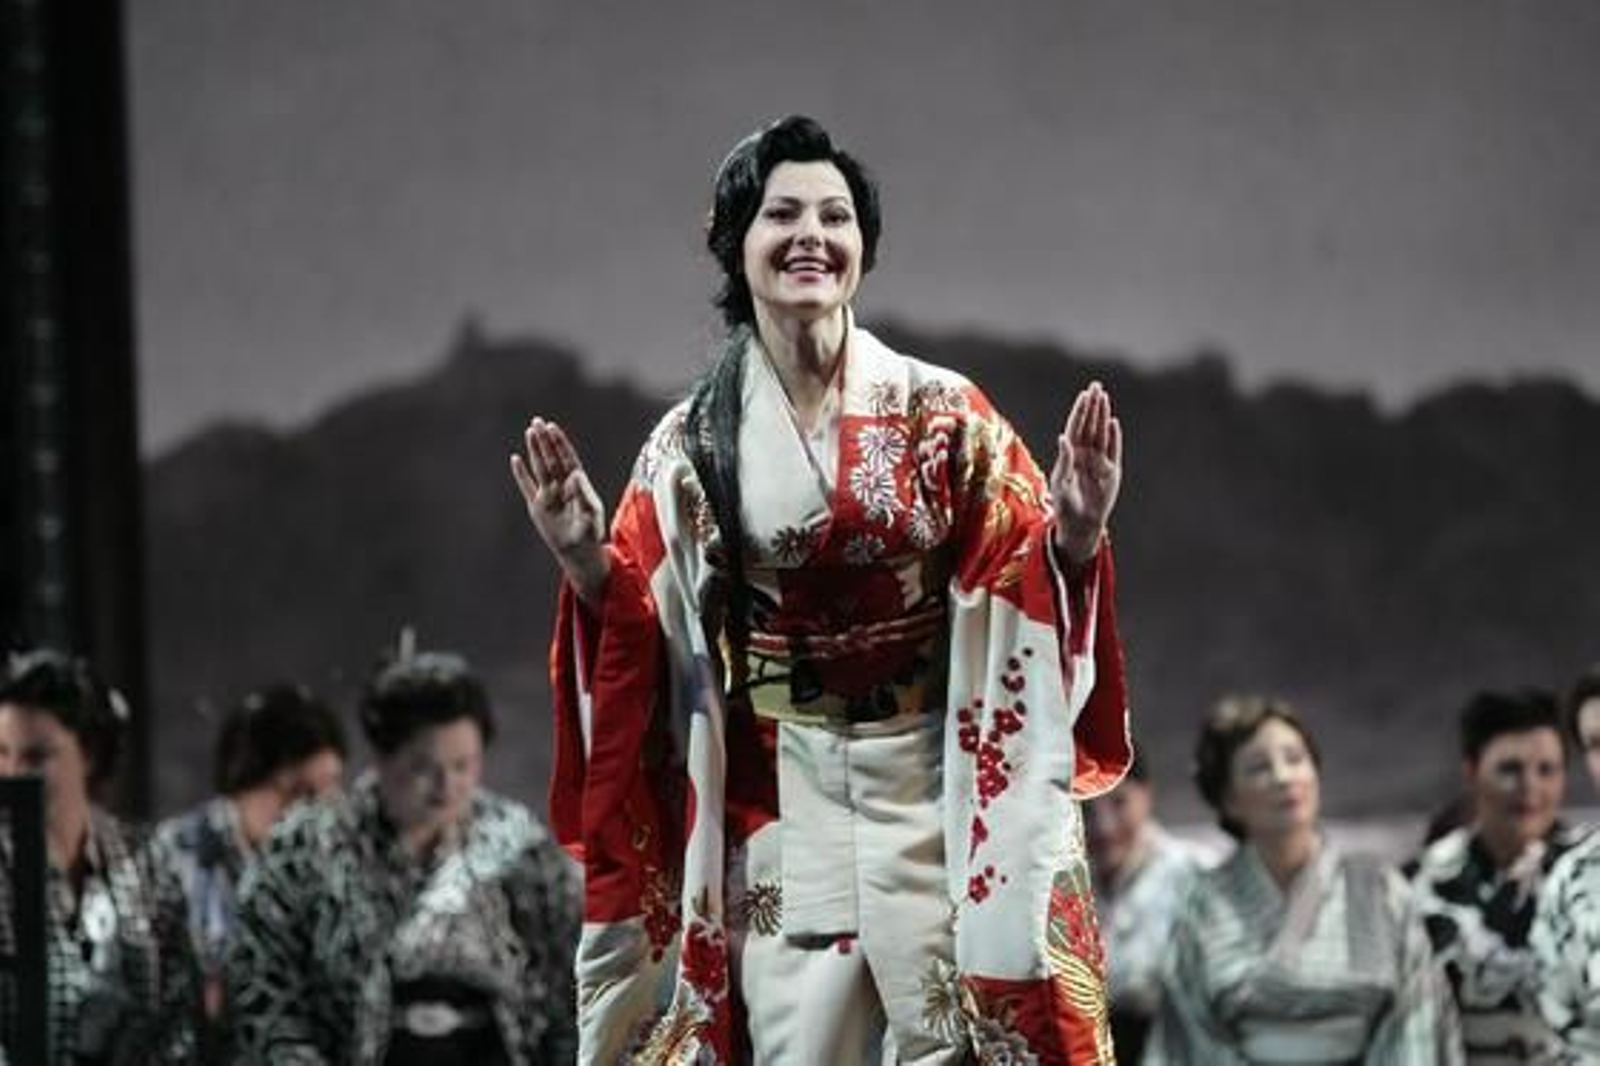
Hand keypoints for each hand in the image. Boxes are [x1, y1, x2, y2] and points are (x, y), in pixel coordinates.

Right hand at [510, 417, 609, 604]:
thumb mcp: (591, 513)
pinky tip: (515, 459)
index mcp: (577, 484)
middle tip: (537, 422)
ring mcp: (548, 494)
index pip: (567, 458)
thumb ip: (584, 493)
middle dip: (545, 441)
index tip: (553, 427)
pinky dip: (521, 474)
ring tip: (529, 432)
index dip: (560, 443)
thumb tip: (575, 474)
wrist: (578, 552)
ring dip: (534, 451)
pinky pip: (527, 486)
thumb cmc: (590, 532)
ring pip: (539, 468)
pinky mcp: (537, 506)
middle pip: (551, 459)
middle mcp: (562, 485)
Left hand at [1050, 381, 1122, 565]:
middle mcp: (1085, 454)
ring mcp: (1099, 461)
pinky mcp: (1111, 472)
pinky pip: (1113, 450)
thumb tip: (1063, 437)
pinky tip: (1113, 423)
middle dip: (1092, 407)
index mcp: (1070, 455)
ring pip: (1101, 433)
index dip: (1079, 411)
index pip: (1075, 427)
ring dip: (1102, 416)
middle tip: (1096, 387)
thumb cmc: (1065, 505)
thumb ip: (1064, 460)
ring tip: (1104, 398)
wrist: (1080, 524)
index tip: (1083, 395)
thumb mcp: (1061, 483)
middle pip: (1089, 425)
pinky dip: (1113, 437)